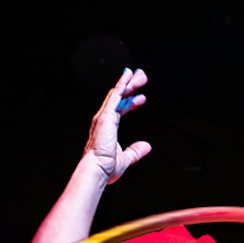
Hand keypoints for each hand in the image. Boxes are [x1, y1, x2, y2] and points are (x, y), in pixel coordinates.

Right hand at [83, 68, 152, 183]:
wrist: (96, 169)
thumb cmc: (106, 167)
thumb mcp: (126, 159)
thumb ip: (135, 151)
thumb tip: (147, 146)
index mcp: (107, 128)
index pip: (120, 110)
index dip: (131, 103)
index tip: (142, 98)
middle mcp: (104, 120)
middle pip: (119, 98)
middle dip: (131, 87)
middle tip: (142, 77)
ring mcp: (104, 116)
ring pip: (118, 94)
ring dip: (129, 82)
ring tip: (141, 74)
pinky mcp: (105, 115)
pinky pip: (115, 96)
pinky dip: (122, 84)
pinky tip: (128, 75)